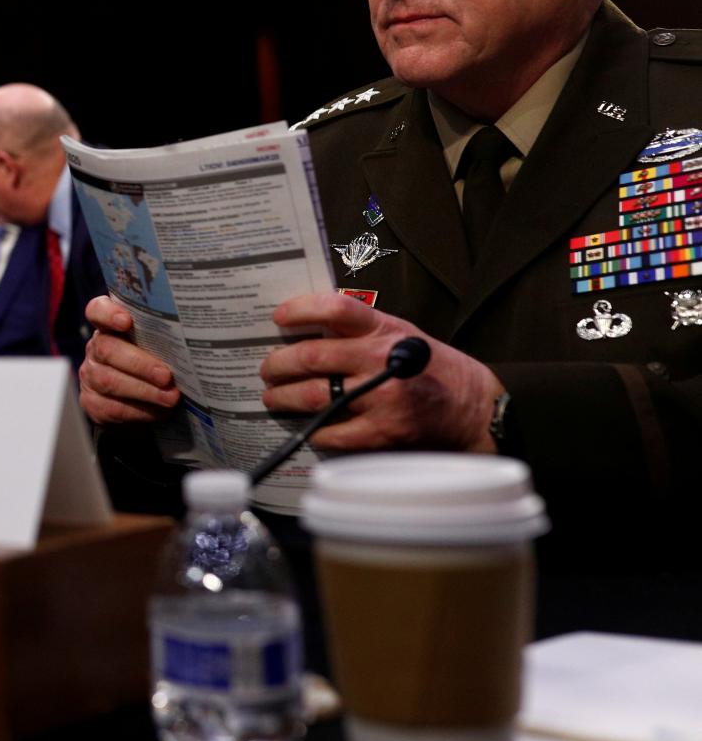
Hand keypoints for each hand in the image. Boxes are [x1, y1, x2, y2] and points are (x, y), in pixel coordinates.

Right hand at [78, 295, 180, 423]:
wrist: (138, 399)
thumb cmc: (154, 362)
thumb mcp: (157, 346)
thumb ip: (164, 339)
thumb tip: (194, 344)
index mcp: (109, 327)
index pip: (97, 310)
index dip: (108, 314)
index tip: (126, 321)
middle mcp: (95, 348)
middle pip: (107, 349)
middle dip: (140, 364)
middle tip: (166, 375)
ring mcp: (90, 376)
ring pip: (110, 381)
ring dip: (144, 391)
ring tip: (170, 397)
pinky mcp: (92, 402)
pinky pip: (112, 407)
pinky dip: (139, 411)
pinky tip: (159, 411)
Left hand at [259, 292, 500, 452]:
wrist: (474, 407)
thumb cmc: (431, 366)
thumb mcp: (401, 333)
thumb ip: (360, 330)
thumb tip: (306, 329)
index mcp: (385, 330)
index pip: (336, 308)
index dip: (301, 310)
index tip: (279, 316)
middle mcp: (381, 361)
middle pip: (311, 357)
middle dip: (278, 364)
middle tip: (267, 369)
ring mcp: (381, 399)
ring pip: (315, 396)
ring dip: (284, 397)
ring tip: (272, 396)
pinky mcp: (382, 432)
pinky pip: (332, 432)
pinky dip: (314, 429)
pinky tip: (308, 426)